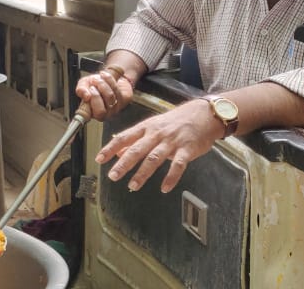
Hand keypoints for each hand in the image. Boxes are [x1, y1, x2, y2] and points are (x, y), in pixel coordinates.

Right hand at [75, 66, 133, 120]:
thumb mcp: (84, 84)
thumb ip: (81, 89)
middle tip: (92, 86)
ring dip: (102, 84)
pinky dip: (109, 80)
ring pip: (109, 97)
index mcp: (91, 113)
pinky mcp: (124, 100)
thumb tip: (85, 96)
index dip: (85, 112)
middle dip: (95, 95)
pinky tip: (105, 76)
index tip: (86, 99)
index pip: (87, 118)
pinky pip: (116, 90)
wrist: (108, 77)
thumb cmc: (95, 84)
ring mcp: (115, 108)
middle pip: (100, 112)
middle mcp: (104, 114)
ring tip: (98, 78)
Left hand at [96, 99, 224, 192]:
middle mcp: (157, 134)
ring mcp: (172, 141)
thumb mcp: (152, 126)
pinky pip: (178, 165)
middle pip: (137, 149)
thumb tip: (116, 152)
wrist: (204, 114)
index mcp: (146, 127)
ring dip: (142, 173)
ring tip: (133, 186)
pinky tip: (164, 188)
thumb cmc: (175, 121)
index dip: (110, 148)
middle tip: (113, 176)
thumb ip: (135, 140)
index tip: (99, 159)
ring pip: (154, 158)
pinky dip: (171, 177)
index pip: (124, 137)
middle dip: (123, 163)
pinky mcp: (188, 149)